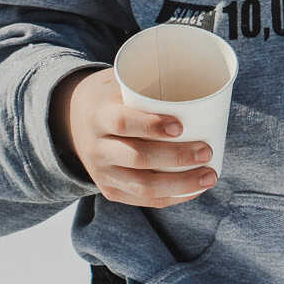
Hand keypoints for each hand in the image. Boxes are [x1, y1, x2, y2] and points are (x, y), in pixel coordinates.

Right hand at [52, 67, 216, 207]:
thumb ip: (149, 88)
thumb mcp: (120, 83)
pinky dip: (171, 197)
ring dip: (180, 184)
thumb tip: (202, 88)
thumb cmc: (112, 97)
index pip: (122, 123)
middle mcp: (97, 148)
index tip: (180, 126)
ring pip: (143, 187)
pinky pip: (142, 200)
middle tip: (207, 150)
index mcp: (98, 115)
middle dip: (176, 157)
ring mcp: (102, 173)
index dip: (151, 126)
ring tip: (210, 176)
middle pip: (137, 158)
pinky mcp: (109, 190)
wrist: (73, 120)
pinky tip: (195, 190)